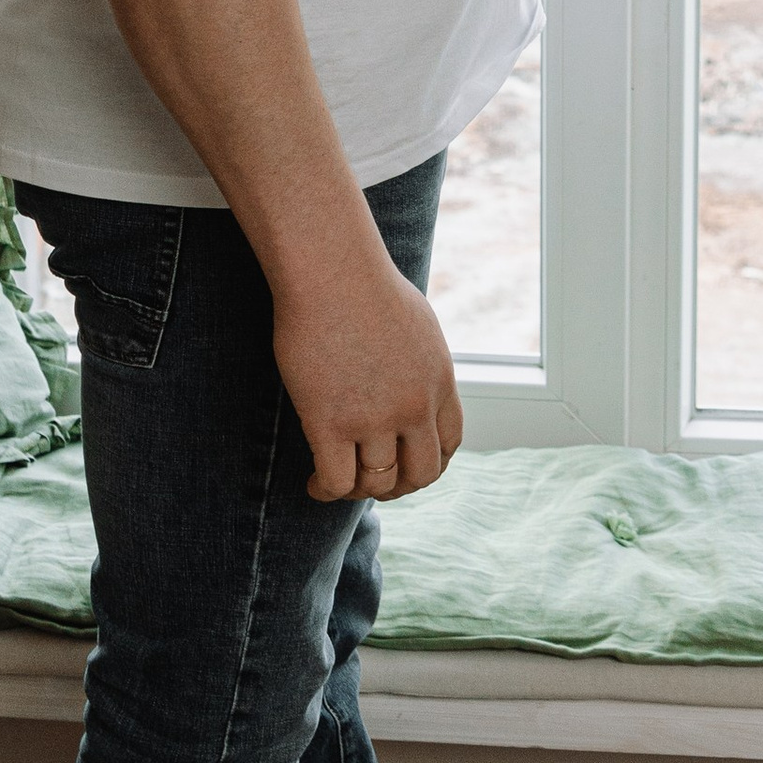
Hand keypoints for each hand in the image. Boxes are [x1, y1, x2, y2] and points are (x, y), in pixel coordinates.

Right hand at [269, 252, 464, 502]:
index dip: (428, 464)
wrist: (332, 271)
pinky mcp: (330, 423)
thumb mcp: (418, 327)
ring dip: (358, 490)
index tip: (406, 466)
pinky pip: (336, 482)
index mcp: (440, 382)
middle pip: (421, 474)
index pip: (448, 445)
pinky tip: (313, 484)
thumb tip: (412, 384)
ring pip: (377, 483)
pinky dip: (326, 491)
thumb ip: (421, 365)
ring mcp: (374, 419)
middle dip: (398, 487)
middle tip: (373, 484)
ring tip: (335, 482)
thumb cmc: (366, 285)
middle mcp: (414, 407)